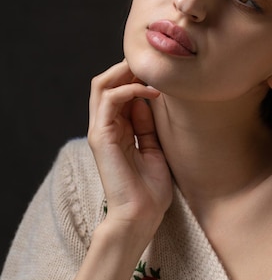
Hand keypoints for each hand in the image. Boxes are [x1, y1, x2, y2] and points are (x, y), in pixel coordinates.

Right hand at [88, 59, 172, 233]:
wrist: (140, 216)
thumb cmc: (150, 191)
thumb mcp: (154, 150)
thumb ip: (147, 126)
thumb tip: (147, 99)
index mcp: (118, 130)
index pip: (119, 90)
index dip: (137, 75)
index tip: (162, 70)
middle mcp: (106, 127)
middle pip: (107, 82)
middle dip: (129, 67)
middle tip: (154, 63)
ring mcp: (101, 130)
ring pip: (102, 84)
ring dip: (126, 72)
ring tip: (151, 72)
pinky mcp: (101, 136)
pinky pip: (109, 100)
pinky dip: (130, 89)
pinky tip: (151, 92)